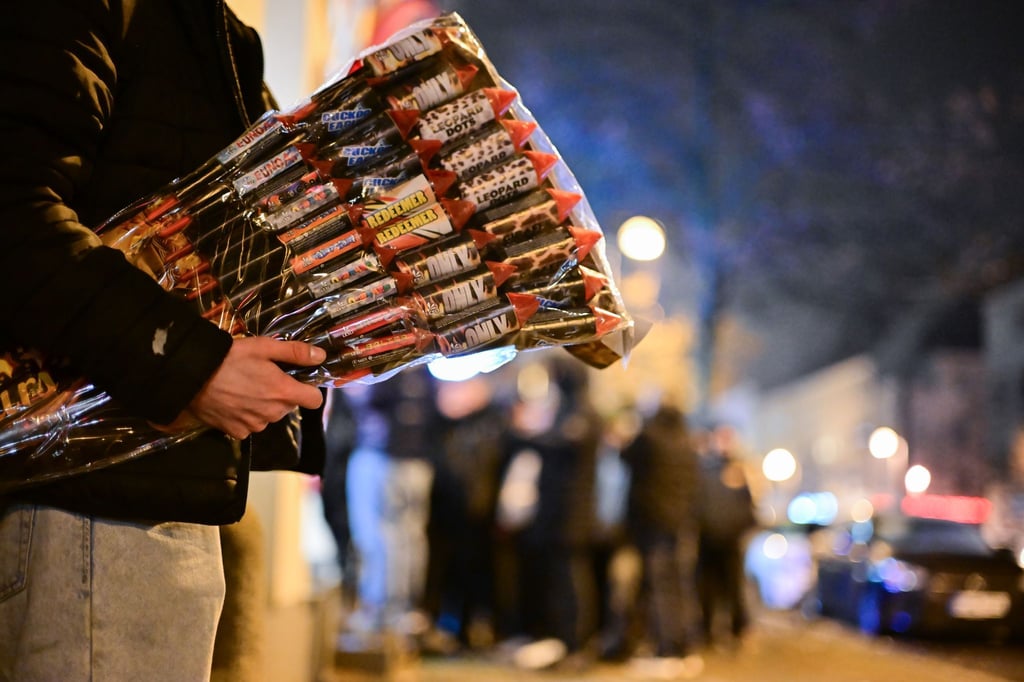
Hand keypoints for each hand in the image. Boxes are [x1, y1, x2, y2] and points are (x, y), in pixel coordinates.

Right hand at [168, 337, 325, 438]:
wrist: (192, 375)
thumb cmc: (230, 357)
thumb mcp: (264, 347)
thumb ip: (295, 352)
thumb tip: (321, 356)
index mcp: (284, 392)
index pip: (315, 400)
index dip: (309, 389)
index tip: (298, 380)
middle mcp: (273, 413)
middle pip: (289, 406)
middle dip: (281, 393)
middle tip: (262, 377)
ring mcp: (255, 425)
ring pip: (270, 415)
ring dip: (264, 405)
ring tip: (244, 388)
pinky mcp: (237, 433)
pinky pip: (250, 425)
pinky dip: (246, 415)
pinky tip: (233, 401)